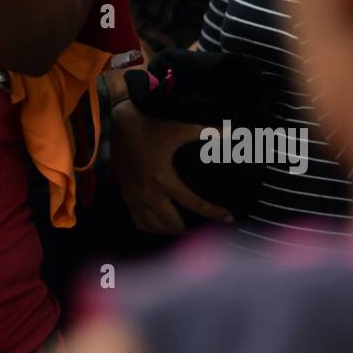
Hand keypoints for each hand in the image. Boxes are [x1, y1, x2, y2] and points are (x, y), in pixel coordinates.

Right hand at [110, 99, 233, 233]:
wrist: (120, 123)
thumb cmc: (151, 126)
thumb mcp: (180, 128)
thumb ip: (207, 132)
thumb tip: (232, 131)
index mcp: (164, 180)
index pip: (194, 204)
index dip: (214, 213)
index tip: (228, 217)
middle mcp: (148, 193)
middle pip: (173, 225)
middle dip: (190, 229)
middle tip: (203, 226)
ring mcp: (134, 196)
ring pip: (154, 227)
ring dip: (170, 230)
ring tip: (184, 227)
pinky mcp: (125, 194)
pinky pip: (138, 221)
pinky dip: (151, 227)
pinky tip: (160, 224)